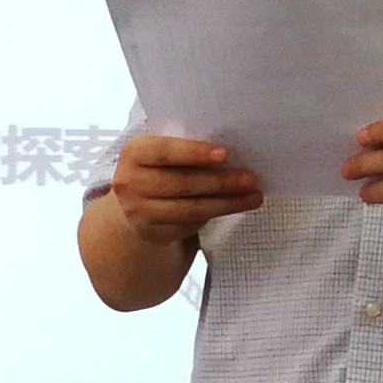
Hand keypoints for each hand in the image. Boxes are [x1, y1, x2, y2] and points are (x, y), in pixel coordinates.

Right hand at [106, 134, 260, 244]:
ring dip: (225, 203)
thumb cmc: (158, 169)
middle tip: (250, 179)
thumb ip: (184, 150)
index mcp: (133, 153)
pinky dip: (215, 215)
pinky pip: (189, 225)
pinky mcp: (151, 232)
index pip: (163, 152)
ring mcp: (138, 211)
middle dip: (220, 181)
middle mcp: (129, 183)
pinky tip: (233, 207)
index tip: (225, 154)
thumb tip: (230, 155)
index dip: (194, 153)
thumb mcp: (161, 152)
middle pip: (181, 183)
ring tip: (252, 196)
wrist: (133, 202)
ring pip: (189, 208)